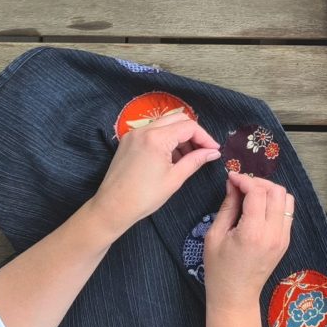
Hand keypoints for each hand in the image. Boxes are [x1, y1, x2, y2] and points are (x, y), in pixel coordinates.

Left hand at [86, 109, 220, 239]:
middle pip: (177, 119)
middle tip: (203, 151)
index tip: (214, 150)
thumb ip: (195, 160)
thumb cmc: (145, 197)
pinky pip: (152, 131)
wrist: (112, 207)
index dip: (205, 137)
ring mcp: (134, 133)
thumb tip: (213, 152)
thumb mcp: (175, 178)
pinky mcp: (128, 140)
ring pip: (165, 124)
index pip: (189, 127)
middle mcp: (144, 130)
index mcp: (157, 138)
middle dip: (193, 133)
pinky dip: (165, 139)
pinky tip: (170, 157)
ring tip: (187, 157)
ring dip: (179, 135)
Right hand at [201, 172, 293, 310]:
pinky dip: (276, 203)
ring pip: (287, 199)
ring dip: (270, 191)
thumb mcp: (215, 236)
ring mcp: (283, 238)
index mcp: (253, 233)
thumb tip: (233, 184)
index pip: (258, 193)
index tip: (231, 178)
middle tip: (242, 185)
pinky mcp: (286, 241)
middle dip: (259, 182)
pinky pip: (287, 212)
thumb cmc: (219, 270)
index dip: (244, 180)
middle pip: (277, 191)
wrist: (236, 296)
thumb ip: (227, 207)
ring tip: (252, 194)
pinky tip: (260, 207)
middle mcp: (273, 233)